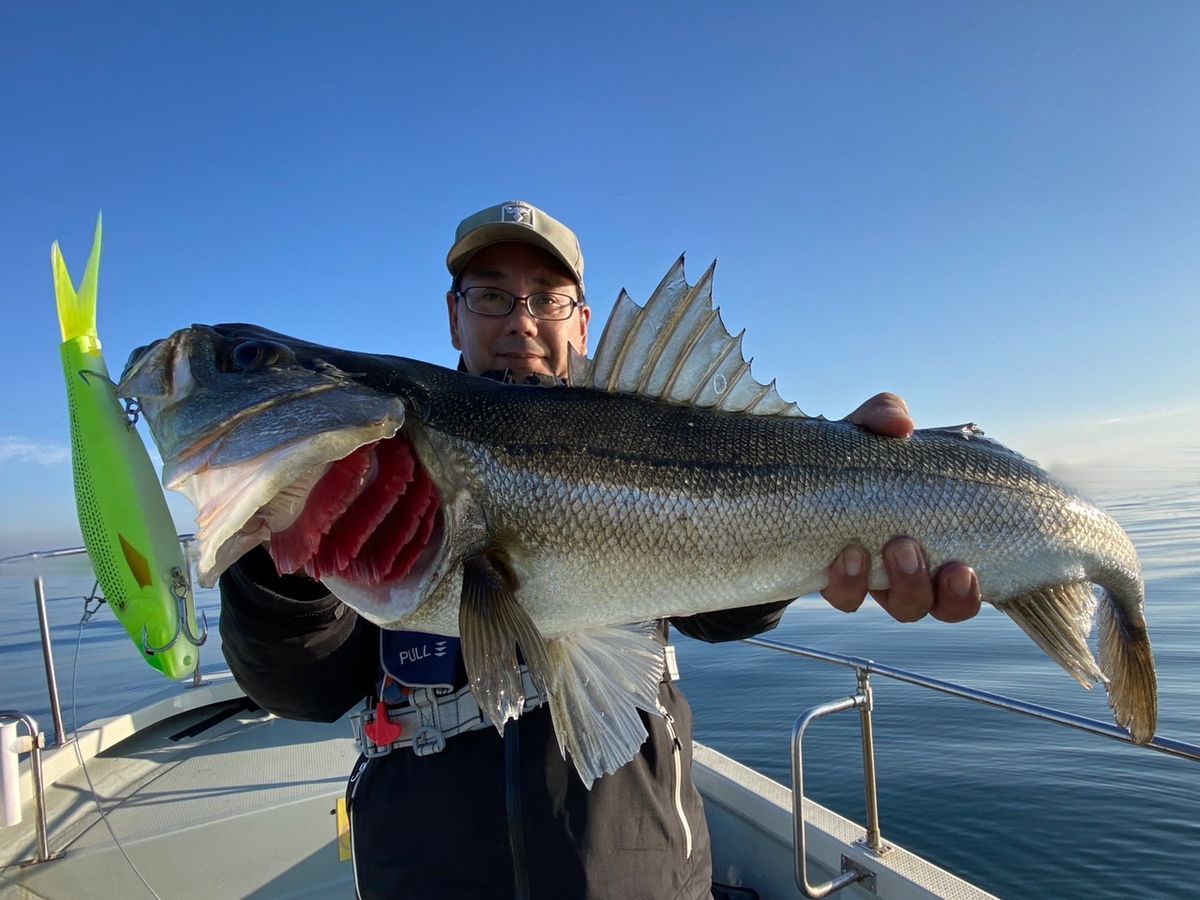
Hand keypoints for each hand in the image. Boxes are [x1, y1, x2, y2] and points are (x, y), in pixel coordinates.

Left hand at [821, 393, 981, 622]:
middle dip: (942, 590)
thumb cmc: (844, 455)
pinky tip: (847, 556)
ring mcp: (875, 581)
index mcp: (934, 539)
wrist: (781, 476)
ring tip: (894, 548)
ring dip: (906, 585)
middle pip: (942, 604)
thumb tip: (903, 427)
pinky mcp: (835, 584)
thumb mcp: (867, 429)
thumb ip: (886, 415)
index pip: (966, 581)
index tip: (965, 569)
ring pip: (904, 608)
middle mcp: (911, 571)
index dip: (970, 591)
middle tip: (915, 546)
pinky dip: (851, 582)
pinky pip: (848, 599)